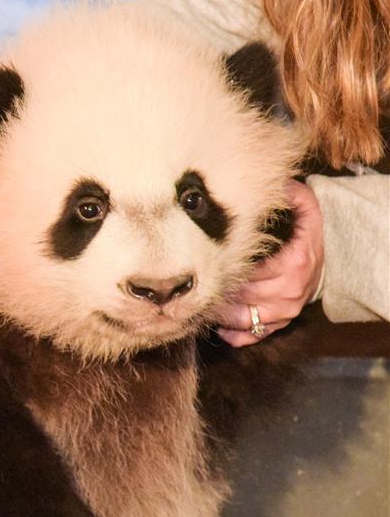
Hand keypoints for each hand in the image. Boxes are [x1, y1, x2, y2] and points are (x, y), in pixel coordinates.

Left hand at [215, 179, 323, 346]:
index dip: (226, 267)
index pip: (252, 270)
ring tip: (199, 303)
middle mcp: (287, 292)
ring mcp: (283, 312)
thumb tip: (270, 180)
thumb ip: (290, 194)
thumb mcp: (305, 209)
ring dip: (220, 314)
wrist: (323, 264)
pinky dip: (233, 335)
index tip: (205, 261)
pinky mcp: (278, 325)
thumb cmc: (305, 236)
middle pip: (242, 296)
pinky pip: (252, 336)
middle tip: (192, 283)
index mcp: (292, 264)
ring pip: (243, 319)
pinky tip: (217, 327)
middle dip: (217, 290)